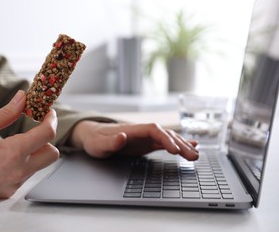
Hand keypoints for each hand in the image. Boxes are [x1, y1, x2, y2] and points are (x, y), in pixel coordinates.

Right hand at [0, 90, 58, 201]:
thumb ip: (7, 112)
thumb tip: (23, 97)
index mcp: (11, 153)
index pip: (46, 135)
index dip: (51, 120)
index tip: (48, 113)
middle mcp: (17, 172)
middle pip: (52, 154)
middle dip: (48, 140)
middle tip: (35, 129)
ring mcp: (13, 185)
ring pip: (38, 165)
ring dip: (34, 152)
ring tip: (13, 144)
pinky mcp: (8, 192)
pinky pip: (24, 175)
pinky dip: (21, 164)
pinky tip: (2, 159)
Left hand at [70, 121, 198, 159]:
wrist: (92, 135)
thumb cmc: (94, 140)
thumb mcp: (98, 144)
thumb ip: (110, 142)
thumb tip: (123, 137)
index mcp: (131, 130)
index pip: (153, 130)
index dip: (165, 138)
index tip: (175, 149)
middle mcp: (141, 132)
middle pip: (164, 134)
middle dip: (179, 144)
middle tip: (193, 157)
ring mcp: (144, 137)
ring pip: (167, 139)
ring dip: (182, 146)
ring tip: (196, 156)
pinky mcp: (145, 144)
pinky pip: (164, 143)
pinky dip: (178, 145)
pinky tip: (191, 146)